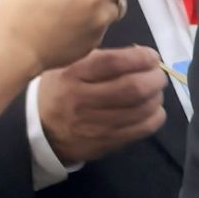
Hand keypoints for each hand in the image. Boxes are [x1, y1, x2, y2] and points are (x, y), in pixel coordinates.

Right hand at [37, 45, 169, 163]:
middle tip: (158, 74)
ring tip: (155, 91)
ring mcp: (95, 125)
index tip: (151, 55)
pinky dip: (155, 117)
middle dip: (155, 78)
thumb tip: (140, 55)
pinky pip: (142, 129)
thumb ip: (99, 59)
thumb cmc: (59, 90)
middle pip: (133, 88)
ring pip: (142, 110)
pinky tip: (153, 110)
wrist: (40, 130)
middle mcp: (83, 100)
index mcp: (73, 75)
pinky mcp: (107, 143)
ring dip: (157, 97)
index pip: (113, 63)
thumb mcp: (67, 67)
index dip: (140, 57)